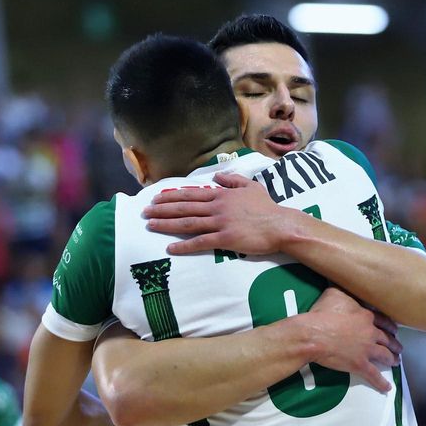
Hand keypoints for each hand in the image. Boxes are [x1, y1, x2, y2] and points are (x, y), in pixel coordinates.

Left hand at [143, 173, 303, 255]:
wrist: (280, 225)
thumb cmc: (267, 208)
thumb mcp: (251, 187)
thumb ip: (233, 180)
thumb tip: (218, 177)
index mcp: (222, 195)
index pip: (191, 194)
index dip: (171, 196)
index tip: (156, 198)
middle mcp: (217, 207)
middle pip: (184, 207)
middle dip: (161, 209)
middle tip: (144, 213)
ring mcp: (220, 223)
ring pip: (187, 222)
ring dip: (166, 224)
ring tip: (150, 226)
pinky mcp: (225, 239)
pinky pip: (200, 242)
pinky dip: (183, 245)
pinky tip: (170, 248)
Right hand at [300, 287, 401, 392]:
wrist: (313, 334)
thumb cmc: (322, 314)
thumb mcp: (333, 294)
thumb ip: (344, 291)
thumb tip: (344, 285)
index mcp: (366, 316)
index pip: (383, 321)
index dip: (390, 326)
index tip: (394, 330)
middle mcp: (371, 332)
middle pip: (387, 339)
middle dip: (394, 344)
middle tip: (398, 348)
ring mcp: (367, 349)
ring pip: (385, 355)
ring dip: (392, 359)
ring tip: (396, 362)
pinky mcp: (360, 364)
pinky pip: (374, 375)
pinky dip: (381, 382)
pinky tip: (387, 387)